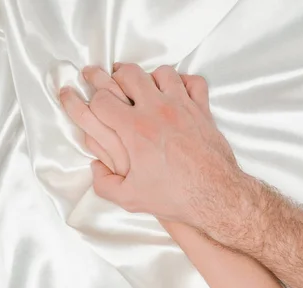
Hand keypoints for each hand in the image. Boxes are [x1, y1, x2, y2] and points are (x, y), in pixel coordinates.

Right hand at [61, 64, 257, 245]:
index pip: (102, 99)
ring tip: (143, 88)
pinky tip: (177, 93)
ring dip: (149, 78)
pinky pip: (194, 82)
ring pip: (161, 73)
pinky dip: (184, 82)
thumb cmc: (174, 196)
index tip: (87, 101)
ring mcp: (182, 107)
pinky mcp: (202, 110)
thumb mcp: (130, 199)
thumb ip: (104, 184)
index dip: (90, 100)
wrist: (214, 196)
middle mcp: (157, 111)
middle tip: (106, 79)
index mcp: (135, 131)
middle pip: (129, 74)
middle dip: (112, 75)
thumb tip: (96, 170)